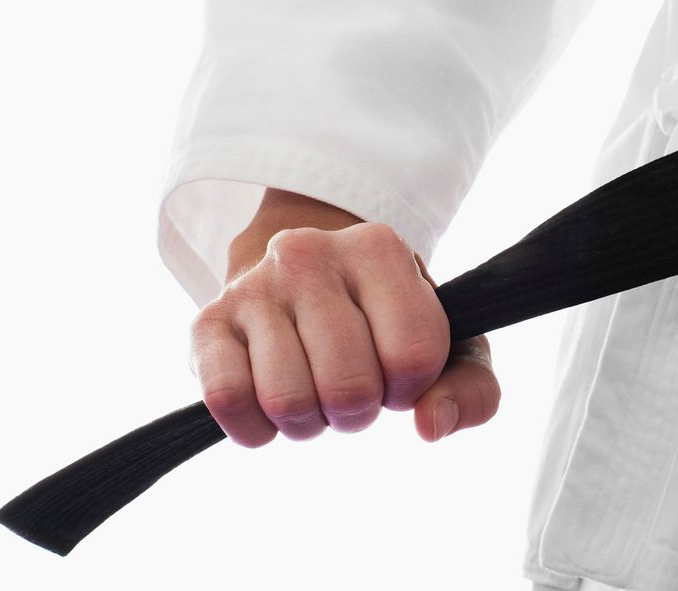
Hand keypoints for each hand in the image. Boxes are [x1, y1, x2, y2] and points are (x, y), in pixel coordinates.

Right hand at [189, 221, 499, 446]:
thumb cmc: (384, 324)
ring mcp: (252, 285)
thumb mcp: (447, 347)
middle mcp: (308, 253)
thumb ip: (471, 390)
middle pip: (349, 386)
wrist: (302, 284)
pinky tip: (269, 406)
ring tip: (313, 392)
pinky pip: (228, 401)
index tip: (398, 369)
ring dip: (308, 423)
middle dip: (357, 411)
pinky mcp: (206, 323)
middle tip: (351, 390)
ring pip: (288, 401)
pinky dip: (255, 428)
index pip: (414, 354)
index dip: (411, 385)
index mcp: (378, 248)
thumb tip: (431, 425)